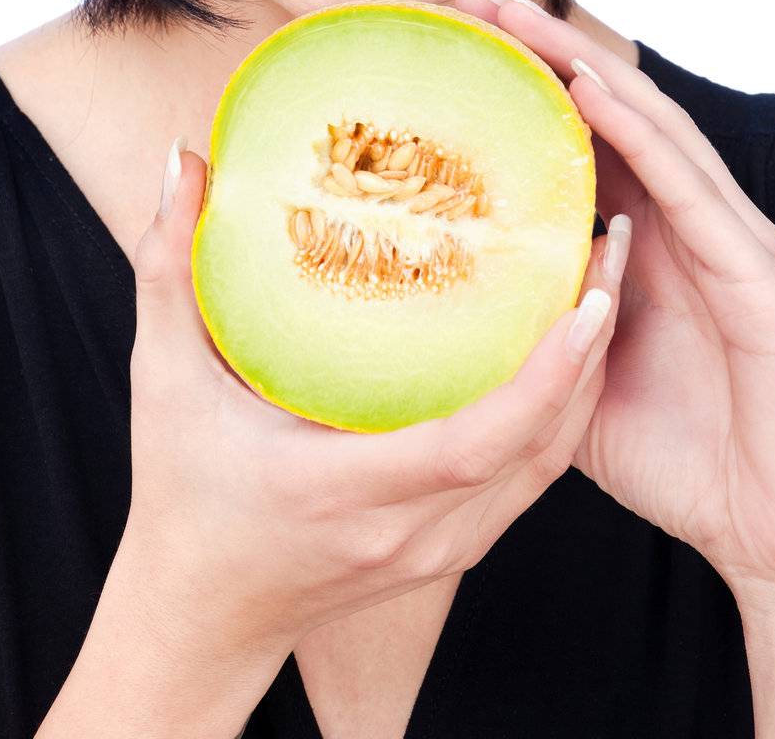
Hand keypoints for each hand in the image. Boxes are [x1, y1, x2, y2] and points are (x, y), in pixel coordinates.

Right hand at [122, 138, 631, 650]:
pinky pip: (532, 475)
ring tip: (607, 277)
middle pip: (541, 444)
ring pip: (550, 462)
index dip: (548, 374)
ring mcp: (443, 546)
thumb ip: (167, 269)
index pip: (478, 440)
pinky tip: (573, 342)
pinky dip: (564, 410)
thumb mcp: (161, 378)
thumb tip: (185, 159)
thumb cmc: (180, 493)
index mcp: (351, 489)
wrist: (204, 614)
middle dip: (593, 347)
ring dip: (591, 374)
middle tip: (612, 243)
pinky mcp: (455, 546)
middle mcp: (413, 527)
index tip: (589, 299)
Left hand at [449, 0, 774, 604]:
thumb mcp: (573, 380)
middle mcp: (686, 220)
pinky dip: (640, 132)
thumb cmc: (681, 459)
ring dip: (580, 61)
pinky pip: (691, 187)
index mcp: (644, 236)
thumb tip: (440, 312)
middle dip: (540, 43)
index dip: (519, 76)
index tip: (445, 33)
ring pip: (649, 123)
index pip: (575, 132)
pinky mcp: (758, 272)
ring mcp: (726, 237)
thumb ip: (528, 329)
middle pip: (607, 105)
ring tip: (514, 16)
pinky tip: (590, 89)